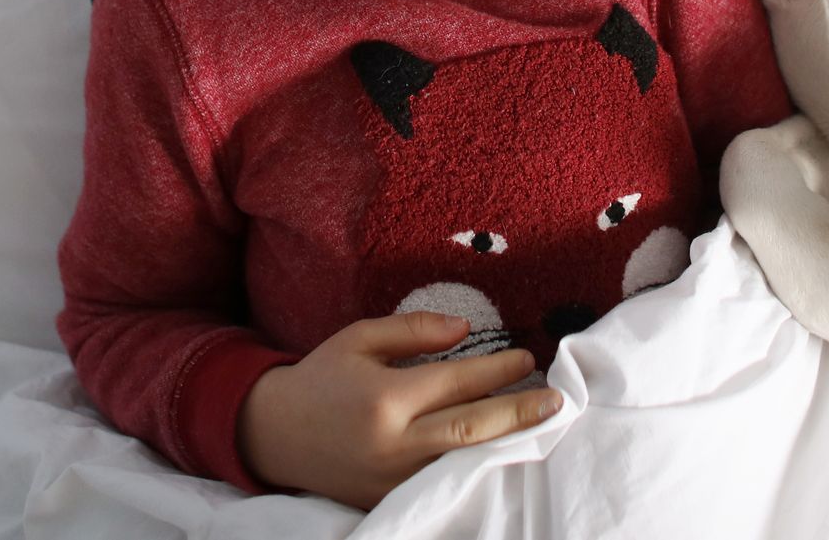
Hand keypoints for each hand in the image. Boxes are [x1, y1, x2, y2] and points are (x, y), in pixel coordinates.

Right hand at [235, 311, 561, 507]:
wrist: (272, 434)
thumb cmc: (321, 378)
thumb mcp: (360, 338)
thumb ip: (414, 330)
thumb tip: (467, 329)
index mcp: (386, 398)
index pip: (458, 382)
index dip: (498, 369)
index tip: (528, 358)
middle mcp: (393, 444)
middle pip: (471, 429)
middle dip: (519, 413)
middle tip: (556, 400)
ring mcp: (392, 480)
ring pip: (463, 462)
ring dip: (505, 443)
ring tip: (540, 426)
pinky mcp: (389, 499)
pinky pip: (442, 483)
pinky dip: (475, 466)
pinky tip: (500, 452)